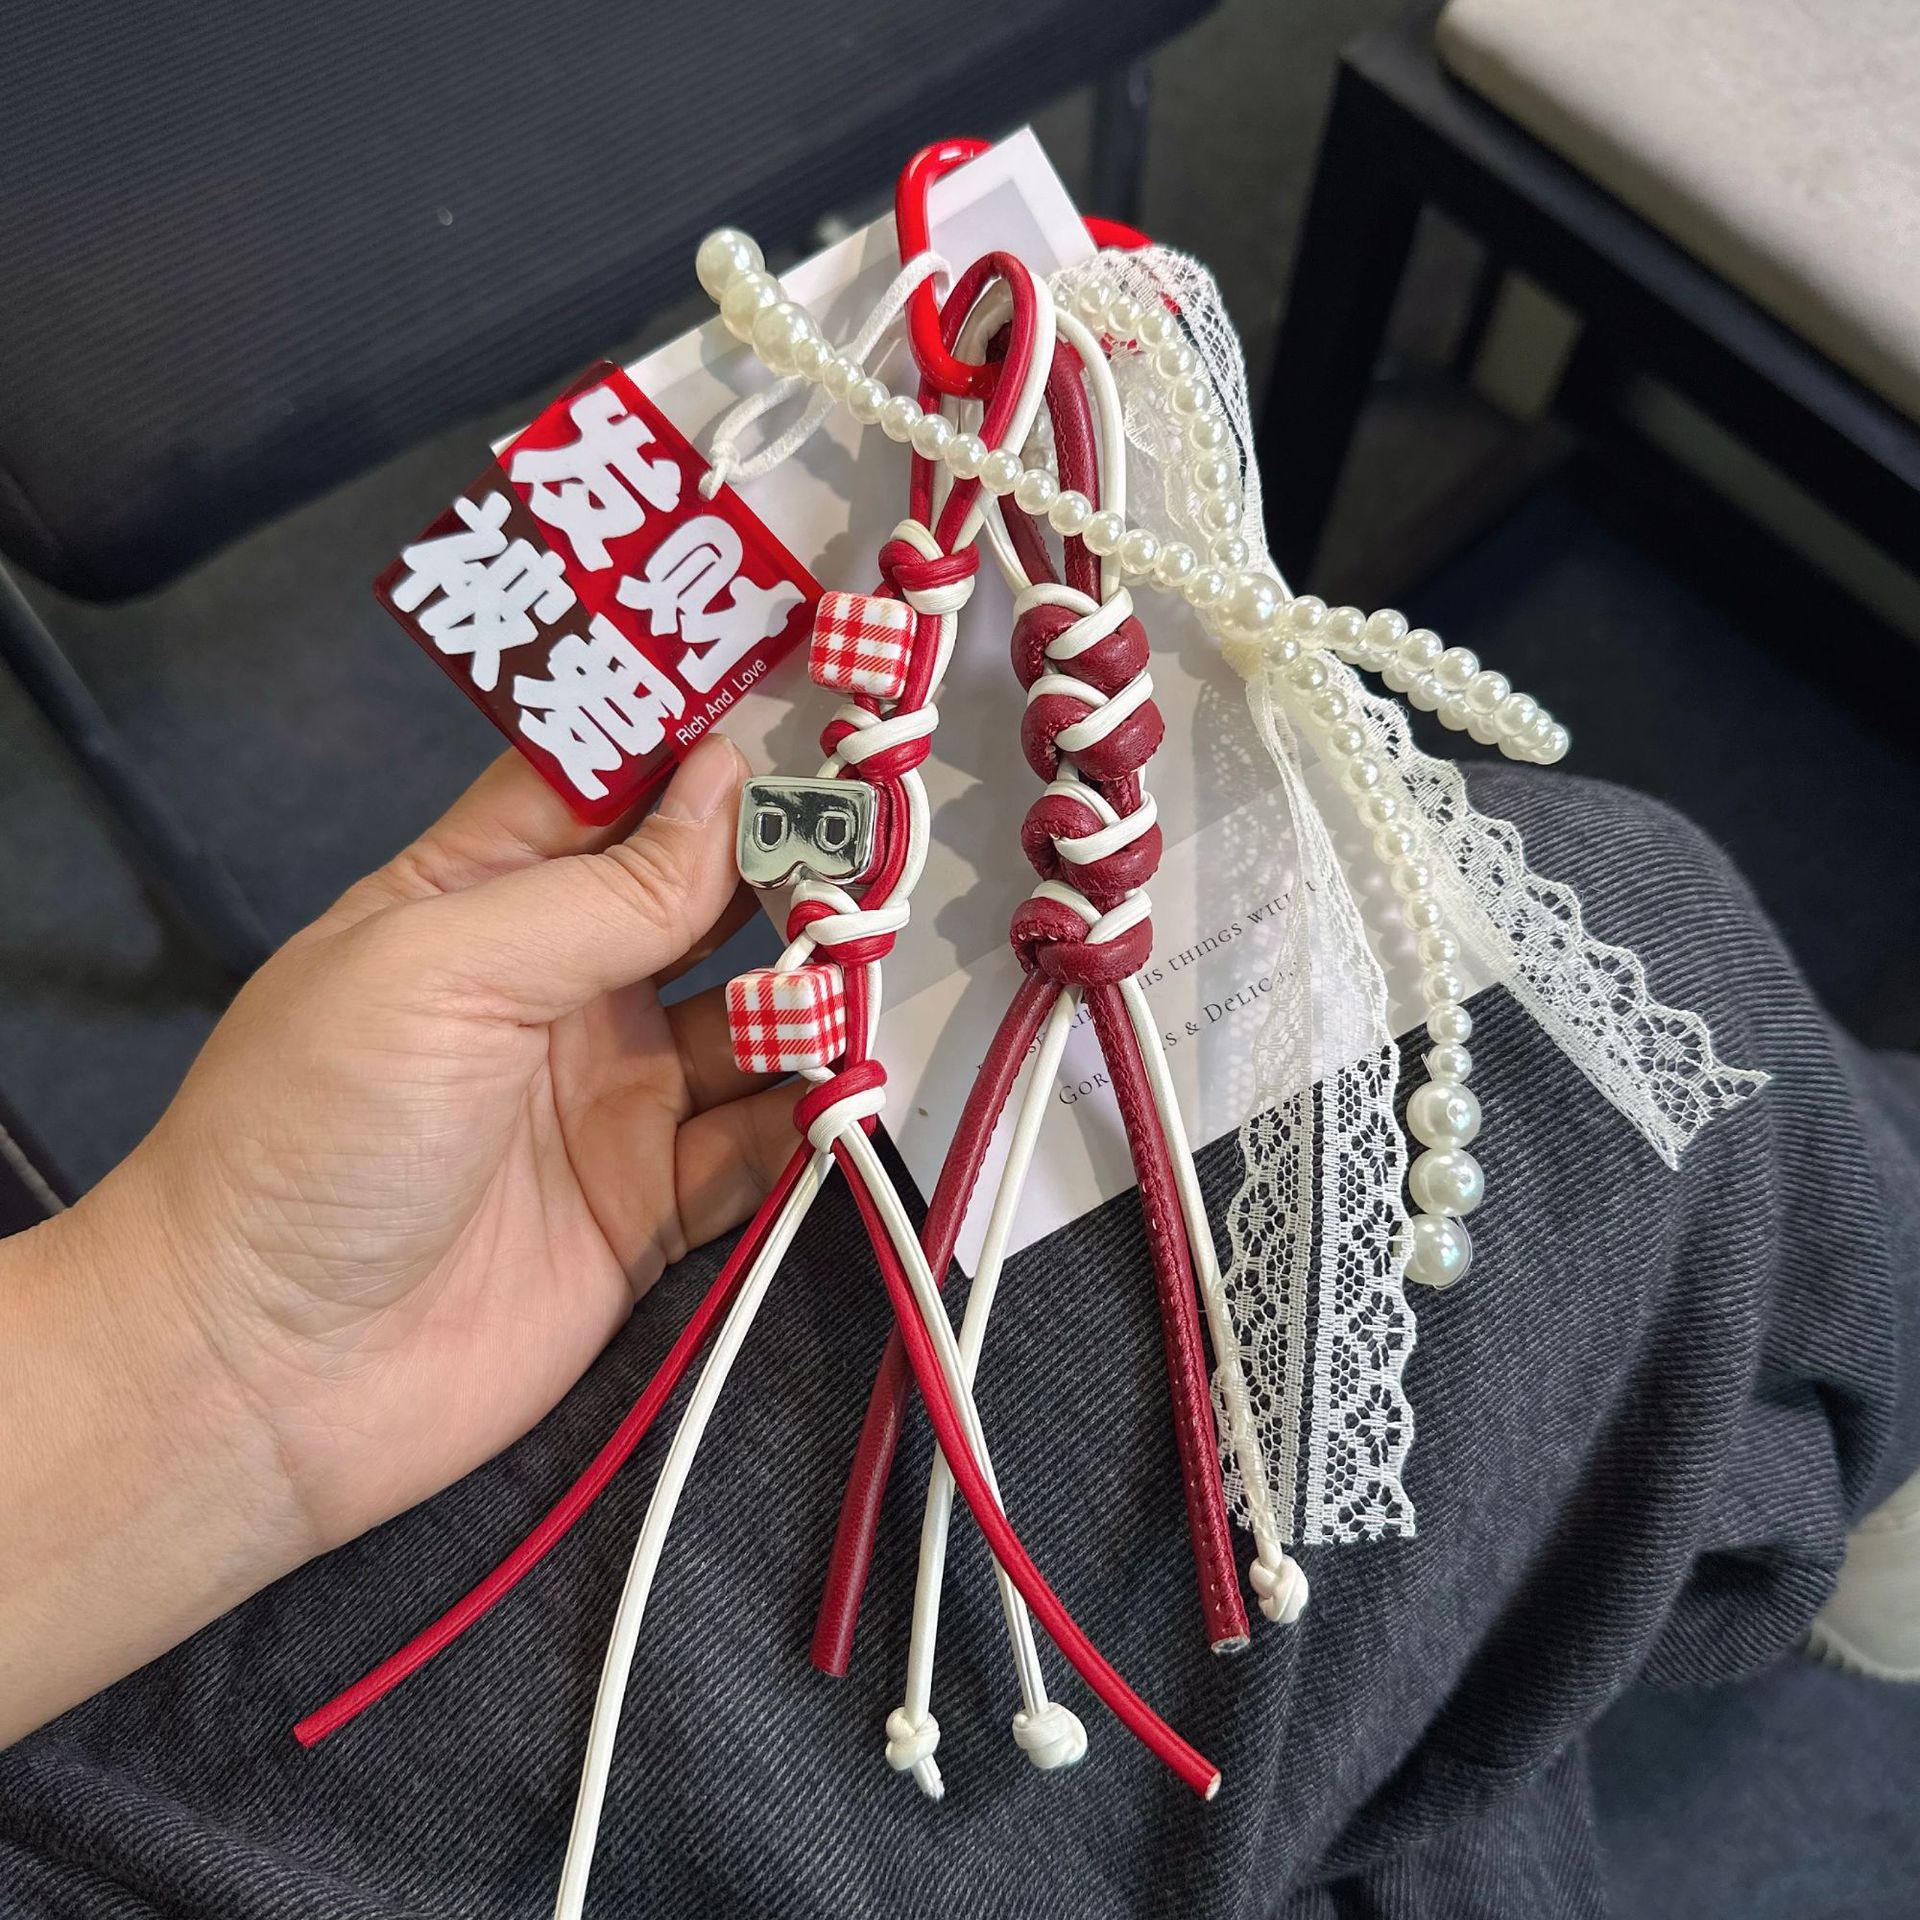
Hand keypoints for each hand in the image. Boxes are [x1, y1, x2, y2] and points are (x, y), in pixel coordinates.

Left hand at [1, 736, 793, 1738]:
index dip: (700, 736)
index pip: (613, 784)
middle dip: (788, 862)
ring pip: (755, 1018)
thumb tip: (725, 783)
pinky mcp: (653, 1207)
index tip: (810, 689)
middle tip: (880, 832)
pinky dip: (811, 1117)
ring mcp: (615, 1096)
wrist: (260, 1379)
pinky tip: (849, 1091)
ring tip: (872, 966)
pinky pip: (759, 1144)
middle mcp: (563, 984)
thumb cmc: (314, 1134)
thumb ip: (601, 892)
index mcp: (485, 897)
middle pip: (706, 897)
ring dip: (816, 992)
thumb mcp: (441, 971)